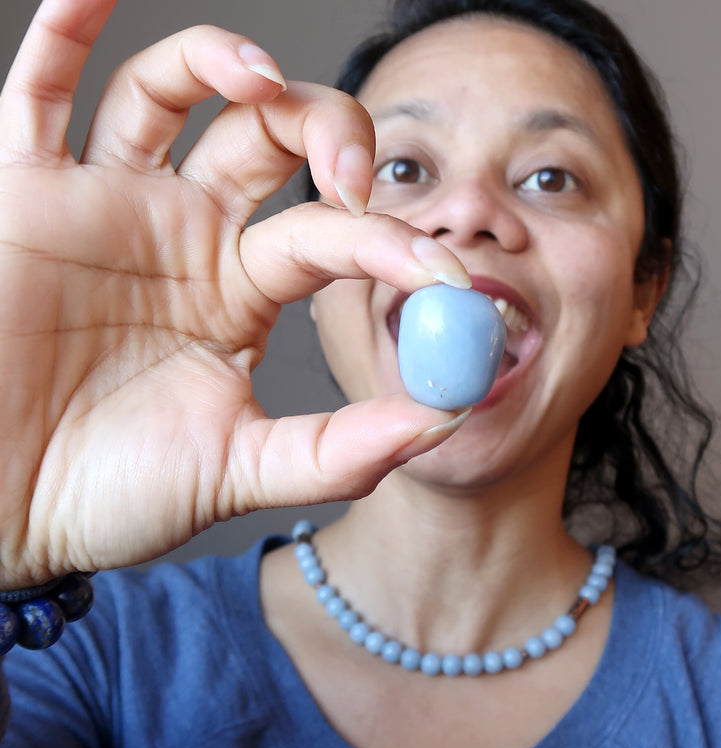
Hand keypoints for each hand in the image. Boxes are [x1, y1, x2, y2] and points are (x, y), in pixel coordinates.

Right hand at [0, 0, 469, 588]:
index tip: (443, 271)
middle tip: (350, 171)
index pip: (333, 233)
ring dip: (223, 62)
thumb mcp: (238, 470)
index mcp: (244, 289)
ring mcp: (108, 202)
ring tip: (259, 79)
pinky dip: (71, 27)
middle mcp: (187, 230)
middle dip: (325, 129)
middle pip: (272, 137)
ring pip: (172, 92)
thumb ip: (340, 451)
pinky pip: (39, 88)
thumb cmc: (113, 492)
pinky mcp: (25, 191)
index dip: (391, 241)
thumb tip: (442, 418)